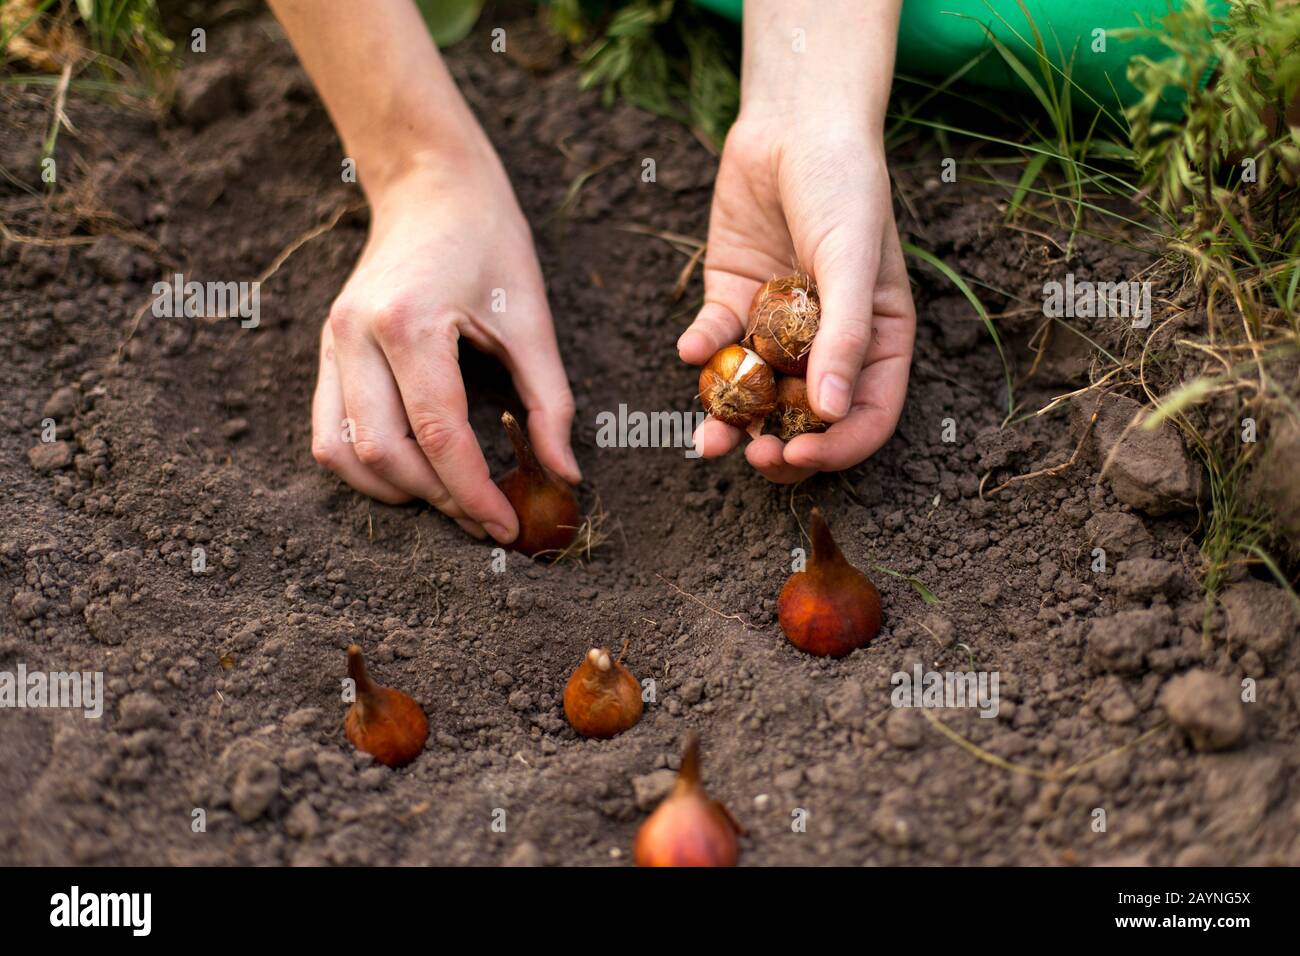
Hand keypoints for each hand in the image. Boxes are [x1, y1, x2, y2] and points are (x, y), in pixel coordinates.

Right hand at [311, 149, 579, 541]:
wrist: (431, 186)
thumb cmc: (490, 243)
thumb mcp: (533, 319)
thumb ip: (550, 402)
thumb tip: (566, 476)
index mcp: (409, 322)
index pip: (438, 434)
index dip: (474, 492)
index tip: (506, 527)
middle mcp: (355, 334)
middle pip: (384, 452)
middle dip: (438, 499)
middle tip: (485, 517)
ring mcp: (331, 343)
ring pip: (342, 453)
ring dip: (395, 491)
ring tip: (450, 499)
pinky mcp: (327, 351)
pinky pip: (328, 432)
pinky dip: (367, 467)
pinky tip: (414, 472)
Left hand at [677, 0, 914, 482]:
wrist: (794, 124)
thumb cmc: (844, 186)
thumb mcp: (852, 260)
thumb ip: (845, 336)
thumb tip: (832, 412)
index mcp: (877, 341)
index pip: (865, 416)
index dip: (835, 448)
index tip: (797, 456)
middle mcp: (827, 343)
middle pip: (805, 418)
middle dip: (778, 445)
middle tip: (752, 456)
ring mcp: (777, 326)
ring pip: (754, 392)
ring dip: (730, 419)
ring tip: (708, 438)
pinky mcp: (733, 300)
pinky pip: (716, 342)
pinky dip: (701, 351)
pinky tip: (690, 348)